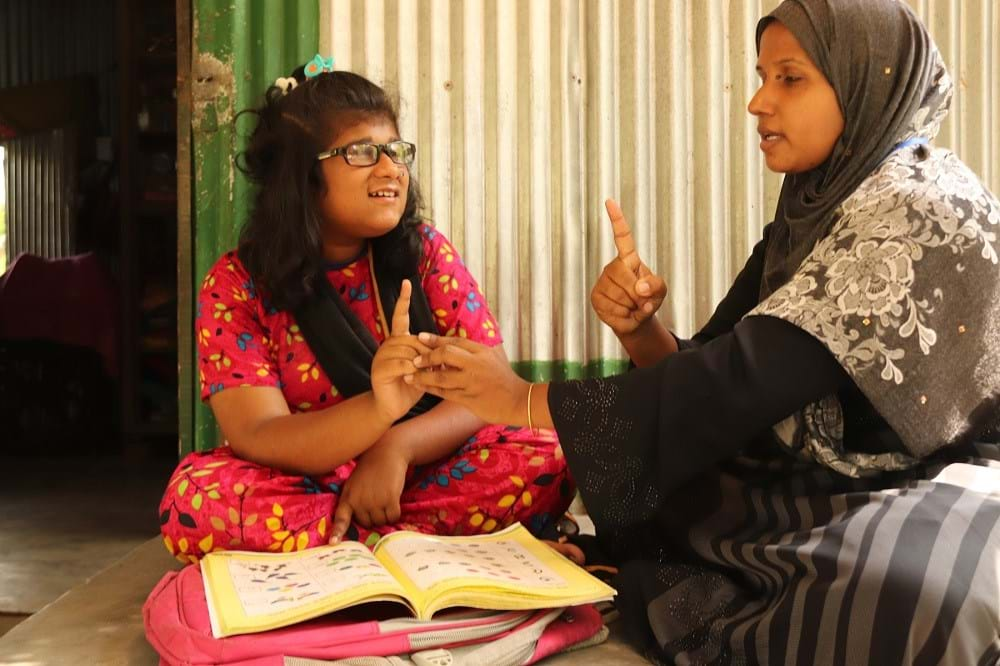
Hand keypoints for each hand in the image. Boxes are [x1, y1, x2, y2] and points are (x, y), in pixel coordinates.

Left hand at [330, 438, 408, 541]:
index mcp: (347, 497)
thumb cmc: (369, 470)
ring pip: (381, 522)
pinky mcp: (390, 499)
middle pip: (368, 524)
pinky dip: (395, 512)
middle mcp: (359, 501)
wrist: (385, 453)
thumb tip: (360, 520)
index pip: (341, 519)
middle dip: (373, 516)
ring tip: (385, 497)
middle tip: (377, 501)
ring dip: (385, 514)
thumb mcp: (353, 484)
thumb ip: (353, 501)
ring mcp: (374, 501)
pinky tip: (394, 499)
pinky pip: (393, 517)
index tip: (334, 543)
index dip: (338, 532)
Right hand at [371, 280, 429, 422]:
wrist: (393, 407)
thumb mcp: (425, 367)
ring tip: (425, 374)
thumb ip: (430, 354)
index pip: (400, 316)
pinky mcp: (379, 370)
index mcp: (398, 341)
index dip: (403, 300)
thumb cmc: (412, 386)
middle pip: (411, 338)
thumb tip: (445, 344)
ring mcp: (381, 356)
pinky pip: (399, 364)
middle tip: (435, 366)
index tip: (406, 282)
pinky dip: (410, 370)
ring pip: (406, 350)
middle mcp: (388, 344)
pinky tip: (413, 376)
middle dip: (426, 351)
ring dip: (420, 362)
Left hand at [405, 335, 528, 425]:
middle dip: (427, 356)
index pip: (455, 342)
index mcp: (482, 352)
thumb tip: (453, 342)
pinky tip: (421, 386)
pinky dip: (430, 389)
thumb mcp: (492, 357)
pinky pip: (444, 393)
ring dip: (422, 376)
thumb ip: (474, 350)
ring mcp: (472, 383)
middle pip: (446, 355)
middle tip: (414, 359)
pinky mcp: (469, 399)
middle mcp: (476, 365)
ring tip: (409, 375)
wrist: (517, 401)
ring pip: (441, 376)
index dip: (435, 340)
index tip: (420, 337)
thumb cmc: (503, 378)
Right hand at [590, 199, 666, 338]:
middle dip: (637, 293)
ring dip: (631, 306)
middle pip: (623, 275)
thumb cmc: (648, 299)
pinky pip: (612, 308)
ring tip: (632, 306)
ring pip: (619, 295)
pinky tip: (623, 312)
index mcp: (629, 259)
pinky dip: (623, 316)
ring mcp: (602, 281)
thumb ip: (655, 286)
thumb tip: (640, 287)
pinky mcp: (596, 297)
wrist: (635, 318)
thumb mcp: (660, 291)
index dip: (617, 220)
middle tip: (641, 299)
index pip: (622, 237)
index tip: (609, 202)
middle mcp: (613, 267)